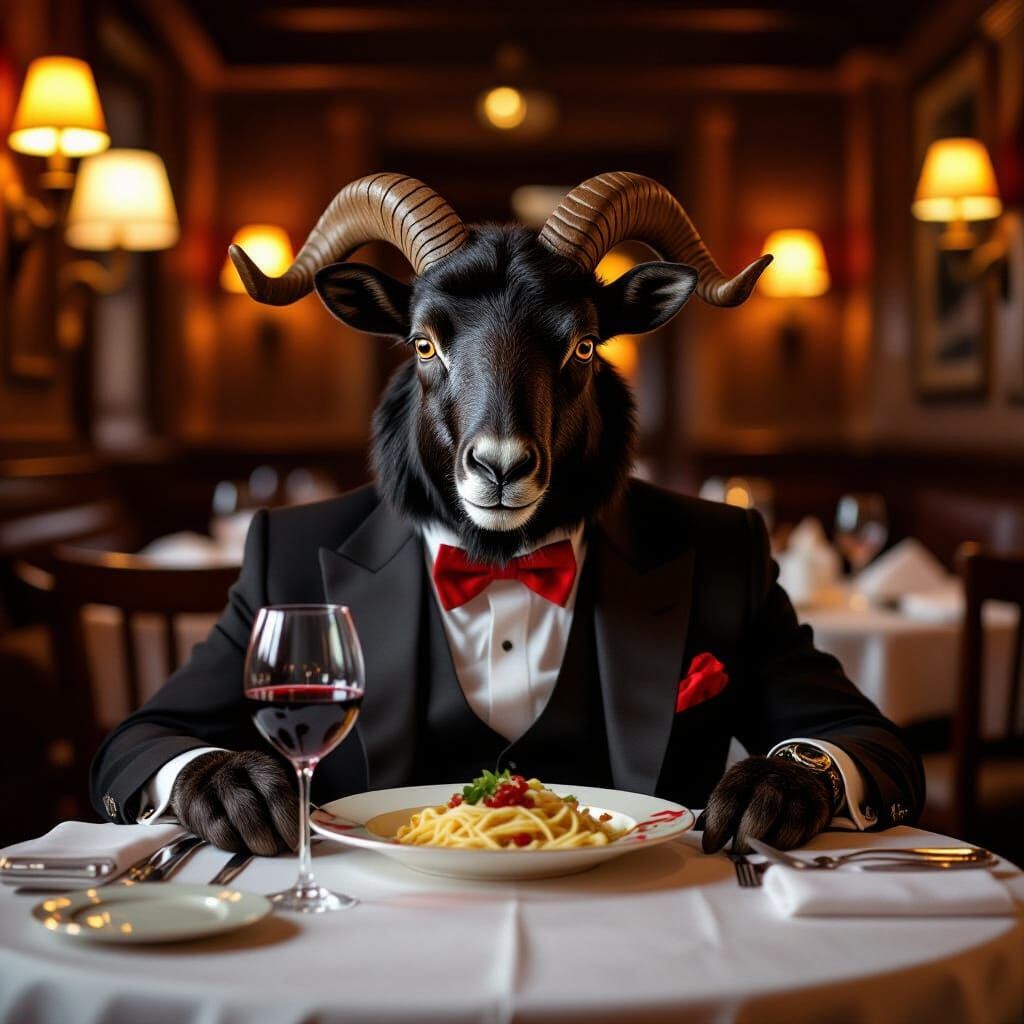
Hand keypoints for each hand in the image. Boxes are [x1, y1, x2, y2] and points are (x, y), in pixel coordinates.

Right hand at [171, 750, 298, 855]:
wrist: (199, 778)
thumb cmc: (243, 788)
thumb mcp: (263, 787)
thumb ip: (282, 805)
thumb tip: (304, 834)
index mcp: (258, 765)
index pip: (276, 789)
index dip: (288, 816)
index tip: (297, 839)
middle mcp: (233, 773)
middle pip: (253, 803)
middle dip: (270, 832)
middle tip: (281, 849)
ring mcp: (211, 789)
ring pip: (234, 818)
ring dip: (254, 840)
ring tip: (265, 850)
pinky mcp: (195, 808)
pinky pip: (218, 831)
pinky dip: (234, 844)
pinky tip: (242, 847)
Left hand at [699, 755, 832, 853]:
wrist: (799, 771)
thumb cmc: (758, 789)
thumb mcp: (737, 790)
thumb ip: (719, 811)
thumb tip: (694, 831)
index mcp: (744, 773)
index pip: (728, 797)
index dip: (718, 825)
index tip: (710, 848)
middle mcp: (772, 777)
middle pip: (760, 808)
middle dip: (746, 836)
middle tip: (737, 855)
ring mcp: (797, 789)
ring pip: (787, 819)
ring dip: (770, 843)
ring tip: (757, 857)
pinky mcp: (817, 803)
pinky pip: (806, 827)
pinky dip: (792, 842)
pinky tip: (779, 851)